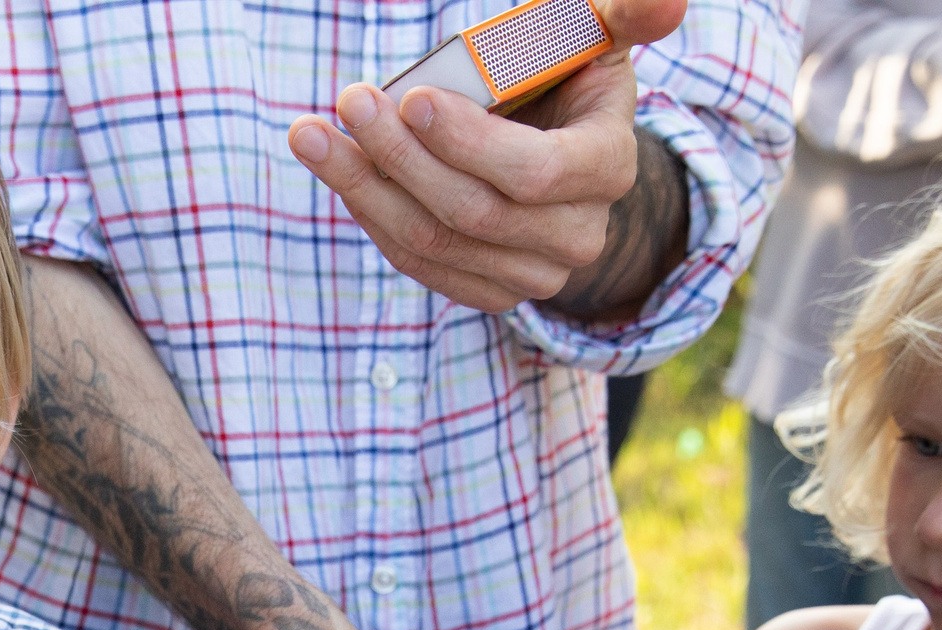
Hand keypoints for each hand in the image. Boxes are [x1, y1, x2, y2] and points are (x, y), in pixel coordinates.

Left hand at [283, 0, 687, 313]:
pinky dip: (370, 213)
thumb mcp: (594, 36)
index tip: (413, 97)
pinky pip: (416, 261)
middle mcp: (577, 235)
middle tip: (349, 102)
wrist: (557, 149)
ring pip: (434, 242)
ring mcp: (532, 273)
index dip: (470, 143)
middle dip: (400, 156)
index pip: (535, 172)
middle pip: (473, 212)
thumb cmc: (566, 78)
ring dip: (364, 185)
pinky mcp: (489, 290)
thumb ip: (627, 12)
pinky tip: (337, 169)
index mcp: (608, 166)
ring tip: (314, 134)